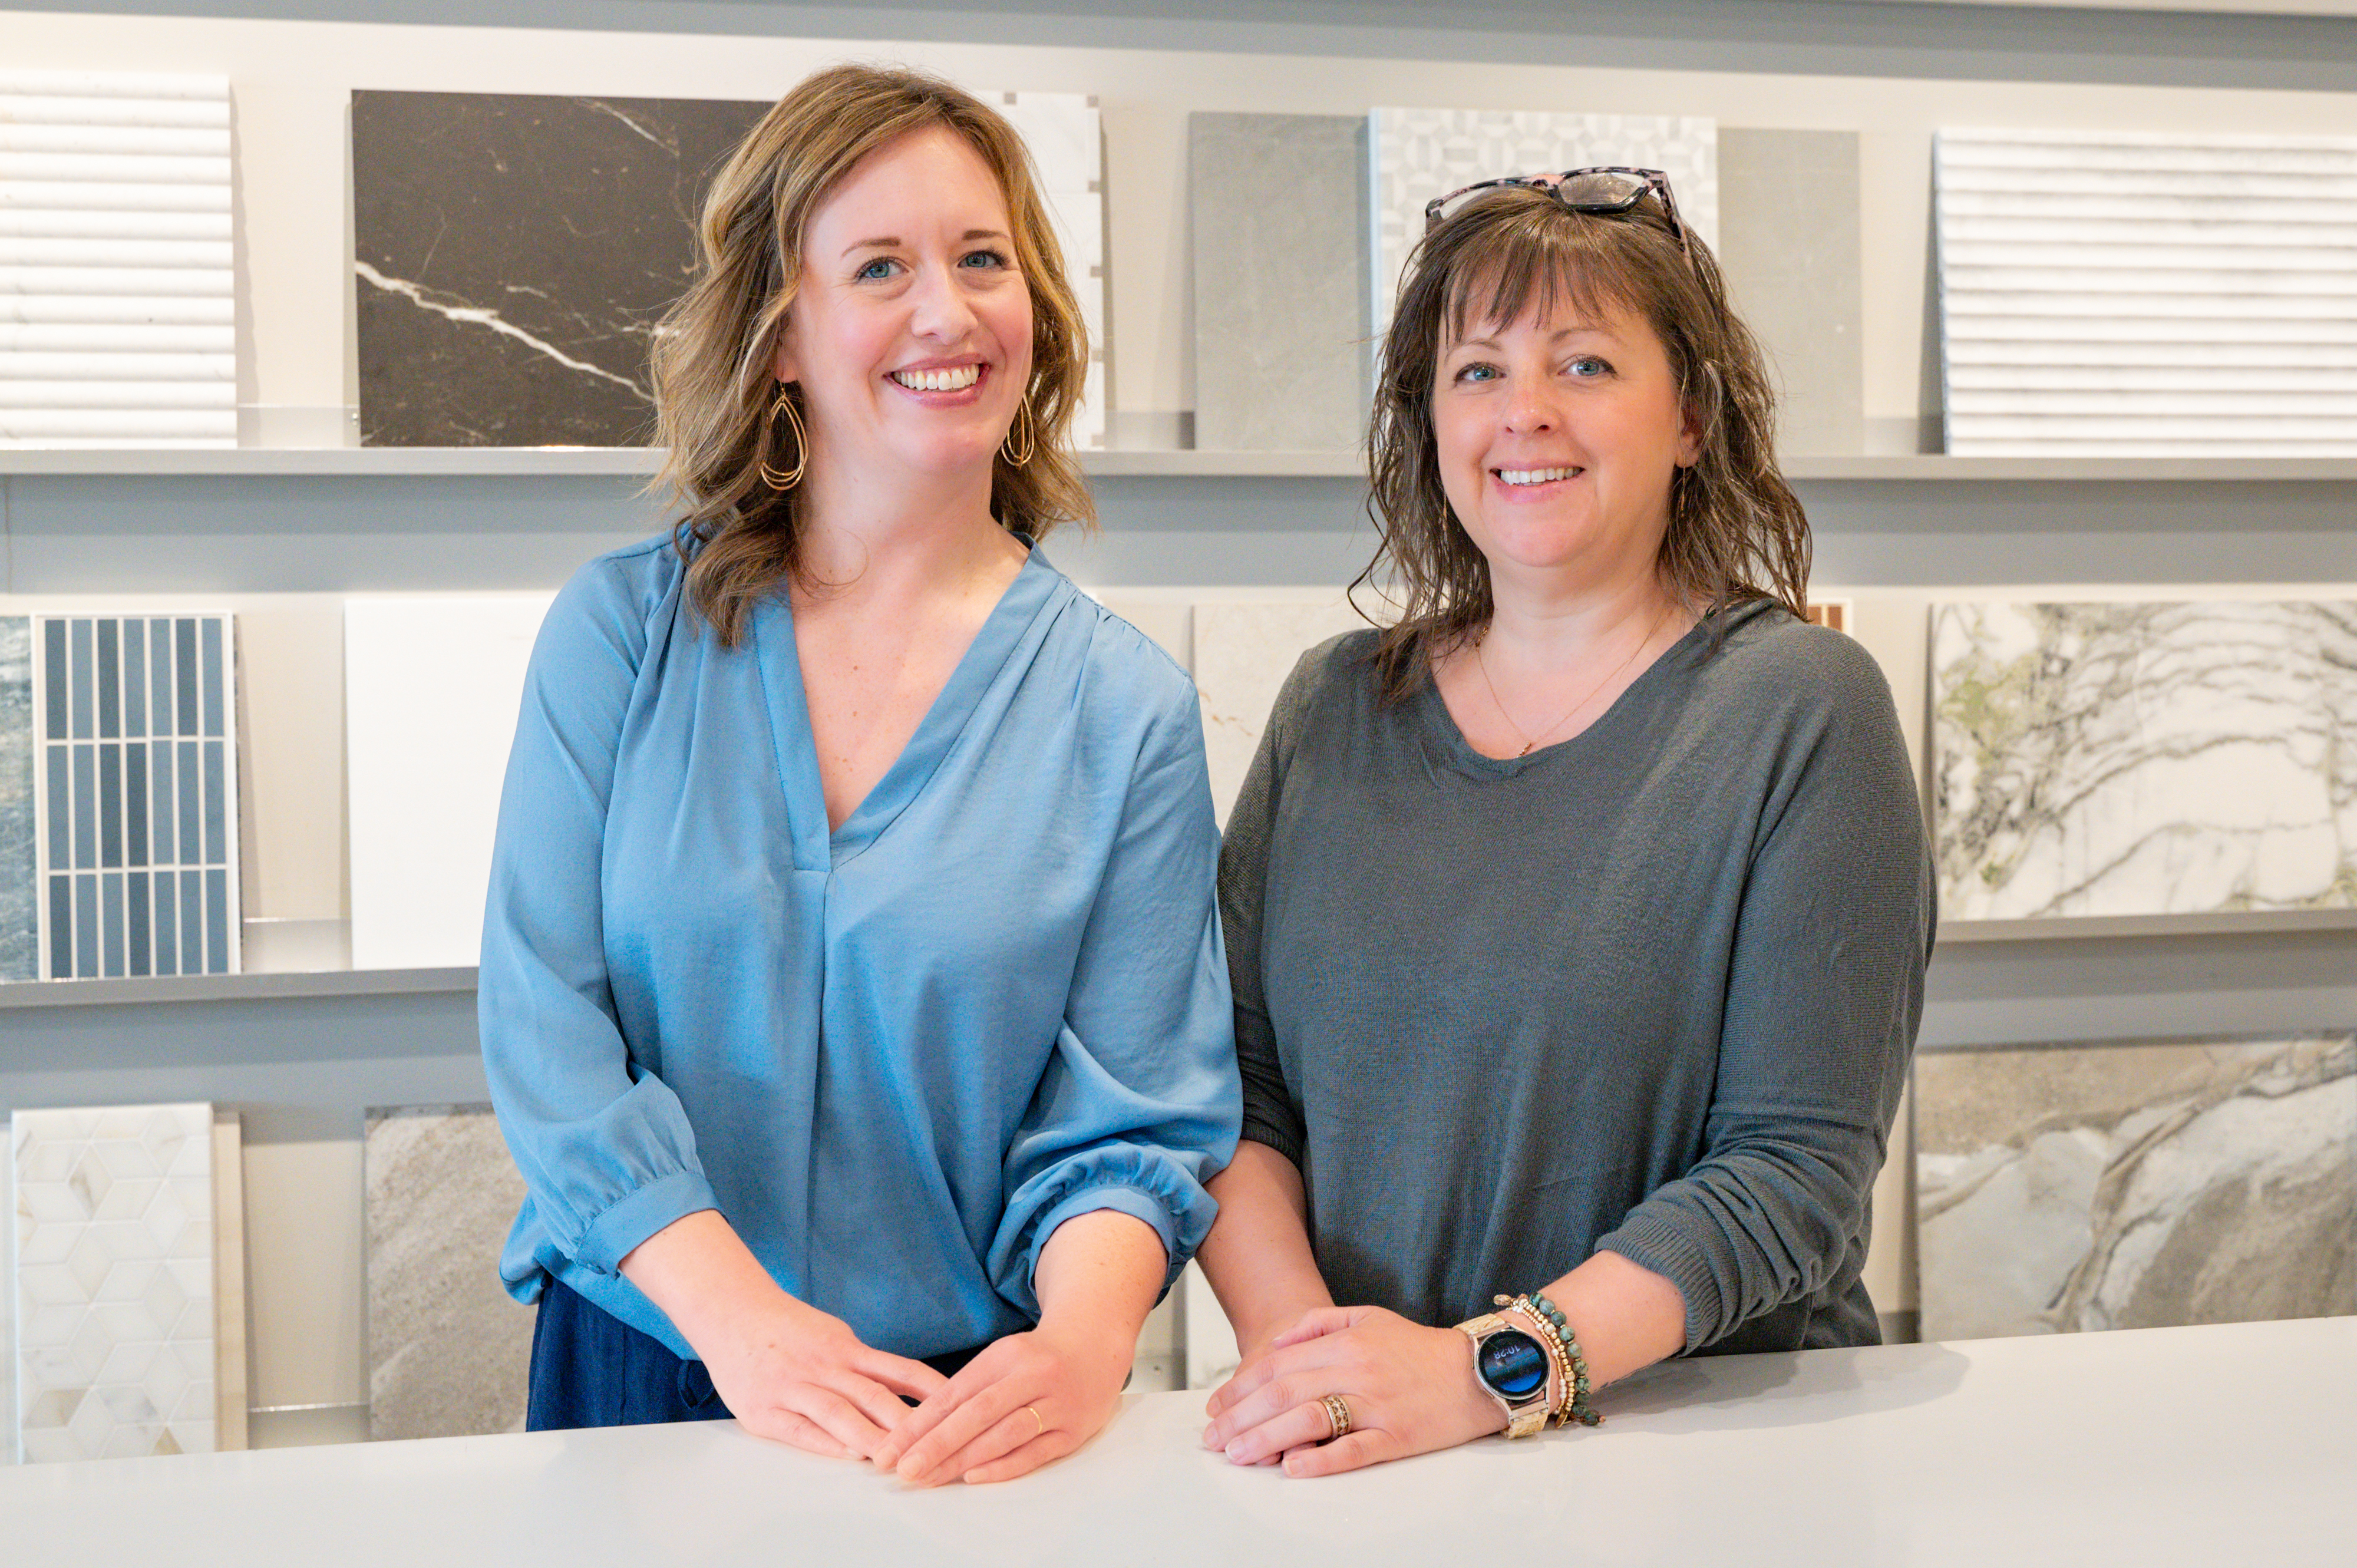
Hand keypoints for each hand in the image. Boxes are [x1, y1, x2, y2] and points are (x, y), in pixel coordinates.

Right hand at [698, 1299, 948, 1460]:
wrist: (731, 1311)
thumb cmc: (785, 1329)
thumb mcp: (831, 1335)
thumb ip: (864, 1362)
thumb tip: (908, 1385)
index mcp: (847, 1348)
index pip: (900, 1371)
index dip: (931, 1392)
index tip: (961, 1410)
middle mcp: (826, 1366)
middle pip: (876, 1397)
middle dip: (908, 1426)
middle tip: (937, 1448)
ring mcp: (794, 1387)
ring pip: (841, 1414)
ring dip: (872, 1440)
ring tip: (899, 1461)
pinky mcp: (765, 1409)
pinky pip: (801, 1429)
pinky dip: (826, 1443)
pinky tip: (848, 1456)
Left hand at [872, 1316, 1133, 1485]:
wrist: (1097, 1344)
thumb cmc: (1038, 1357)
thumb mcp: (1002, 1358)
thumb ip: (967, 1389)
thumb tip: (919, 1429)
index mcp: (1005, 1356)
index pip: (955, 1393)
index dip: (920, 1423)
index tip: (891, 1449)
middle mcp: (1031, 1376)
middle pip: (977, 1413)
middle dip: (937, 1444)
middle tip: (905, 1469)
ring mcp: (1056, 1403)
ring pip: (1005, 1433)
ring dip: (964, 1459)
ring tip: (931, 1478)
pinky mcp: (1075, 1429)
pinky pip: (1036, 1451)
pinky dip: (1005, 1466)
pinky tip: (975, 1477)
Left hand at [1200, 1304, 1502, 1476]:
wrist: (1480, 1371)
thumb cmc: (1419, 1349)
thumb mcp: (1368, 1317)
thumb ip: (1319, 1324)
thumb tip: (1277, 1342)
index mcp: (1346, 1342)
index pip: (1278, 1364)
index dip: (1240, 1387)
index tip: (1216, 1408)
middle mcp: (1357, 1370)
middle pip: (1285, 1392)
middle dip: (1241, 1416)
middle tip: (1213, 1438)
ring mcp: (1377, 1405)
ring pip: (1310, 1419)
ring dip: (1267, 1439)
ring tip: (1238, 1454)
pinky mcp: (1398, 1437)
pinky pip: (1354, 1449)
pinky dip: (1322, 1460)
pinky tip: (1293, 1467)